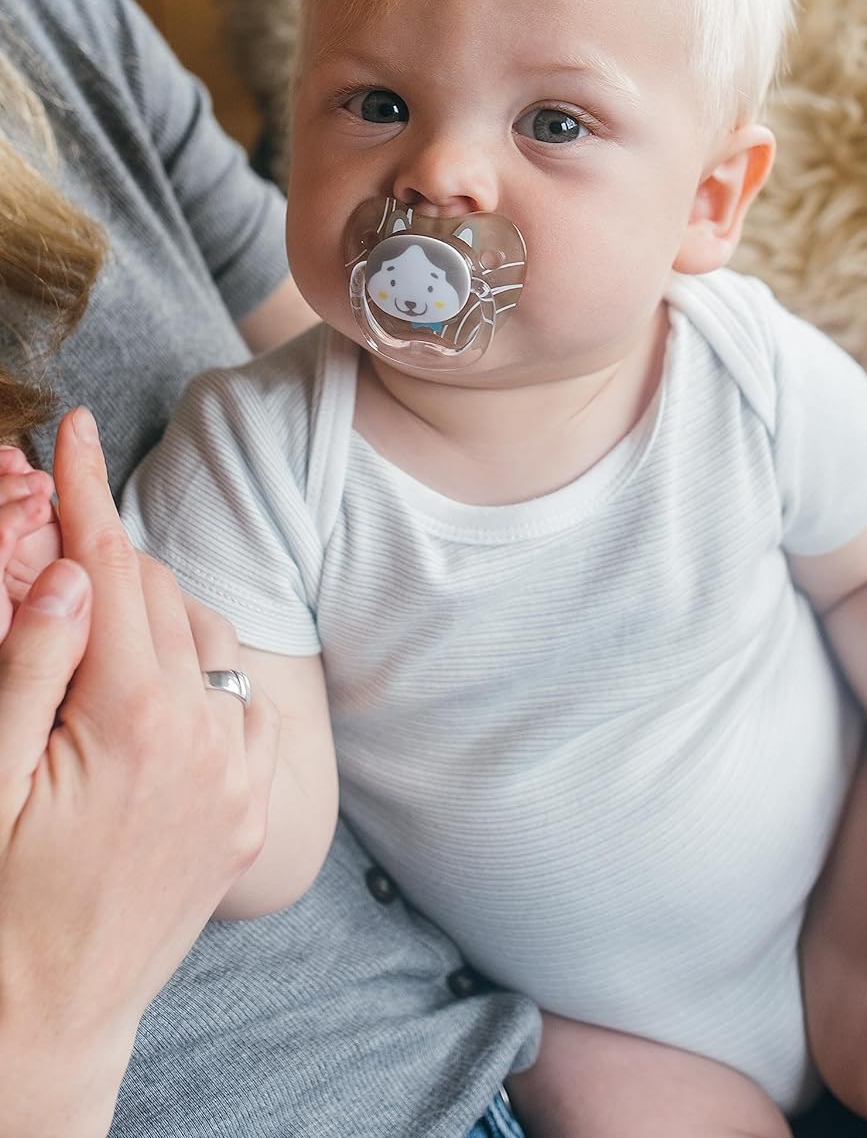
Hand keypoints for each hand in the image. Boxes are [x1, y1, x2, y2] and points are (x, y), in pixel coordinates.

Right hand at [0, 409, 279, 1137]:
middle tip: (58, 529)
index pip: (112, 572)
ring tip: (92, 614)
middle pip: (160, 596)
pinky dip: (198, 668)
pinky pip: (240, 697)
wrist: (48, 1020)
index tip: (74, 427)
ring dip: (152, 609)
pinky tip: (151, 679)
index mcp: (133, 722)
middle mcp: (208, 739)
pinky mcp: (254, 808)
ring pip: (205, 637)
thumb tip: (76, 566)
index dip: (86, 491)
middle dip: (107, 553)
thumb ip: (31, 660)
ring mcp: (240, 777)